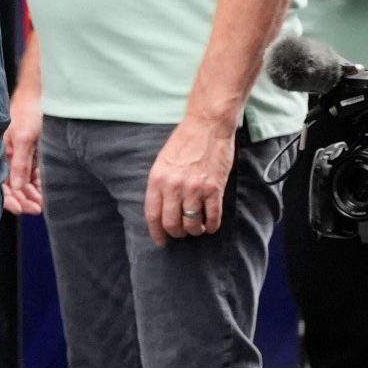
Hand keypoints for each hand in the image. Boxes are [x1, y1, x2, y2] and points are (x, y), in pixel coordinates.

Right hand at [2, 79, 43, 214]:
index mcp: (0, 151)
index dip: (8, 198)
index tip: (20, 209)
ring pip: (24, 180)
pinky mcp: (33, 150)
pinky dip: (39, 182)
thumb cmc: (29, 109)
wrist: (44, 90)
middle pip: (12, 184)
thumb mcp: (25, 137)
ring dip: (32, 193)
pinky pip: (33, 171)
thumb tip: (15, 187)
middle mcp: (8, 154)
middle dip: (23, 198)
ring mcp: (21, 152)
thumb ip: (20, 163)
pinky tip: (45, 190)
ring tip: (43, 203)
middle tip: (36, 209)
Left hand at [145, 115, 231, 245]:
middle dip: (176, 233)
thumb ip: (161, 185)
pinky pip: (212, 216)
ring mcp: (195, 189)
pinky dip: (212, 225)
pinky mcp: (214, 189)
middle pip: (172, 223)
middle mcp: (174, 187)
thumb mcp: (162, 162)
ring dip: (194, 231)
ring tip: (197, 228)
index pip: (153, 215)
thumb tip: (162, 209)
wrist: (207, 126)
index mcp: (157, 180)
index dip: (156, 232)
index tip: (161, 241)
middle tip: (181, 233)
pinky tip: (211, 225)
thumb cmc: (184, 141)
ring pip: (192, 224)